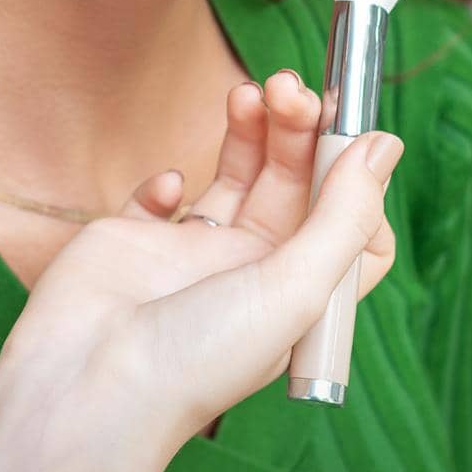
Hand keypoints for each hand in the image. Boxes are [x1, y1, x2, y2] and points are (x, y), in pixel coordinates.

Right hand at [0, 69, 404, 457]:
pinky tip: (171, 187)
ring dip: (249, 131)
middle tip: (288, 86)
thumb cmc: (197, 358)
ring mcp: (192, 257)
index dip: (355, 181)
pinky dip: (168, 180)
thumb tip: (385, 145)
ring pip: (235, 177)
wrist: (85, 385)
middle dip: (297, 130)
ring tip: (249, 92)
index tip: (348, 133)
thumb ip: (343, 214)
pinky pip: (164, 198)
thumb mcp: (295, 287)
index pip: (348, 229)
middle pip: (293, 185)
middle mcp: (250, 275)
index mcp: (299, 296)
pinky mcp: (136, 242)